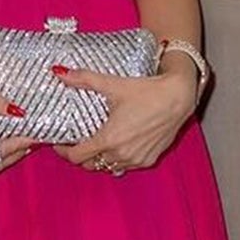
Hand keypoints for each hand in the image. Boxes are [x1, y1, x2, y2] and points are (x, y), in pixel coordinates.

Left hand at [48, 64, 197, 173]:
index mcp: (108, 139)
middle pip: (91, 165)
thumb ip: (84, 79)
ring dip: (101, 159)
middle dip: (81, 156)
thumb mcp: (113, 84)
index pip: (77, 157)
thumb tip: (61, 73)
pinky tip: (118, 146)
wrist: (178, 97)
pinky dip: (119, 159)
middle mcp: (121, 153)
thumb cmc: (148, 91)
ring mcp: (136, 159)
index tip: (61, 144)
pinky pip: (127, 166)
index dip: (64, 152)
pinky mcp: (149, 159)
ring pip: (109, 167)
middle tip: (78, 143)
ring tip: (98, 144)